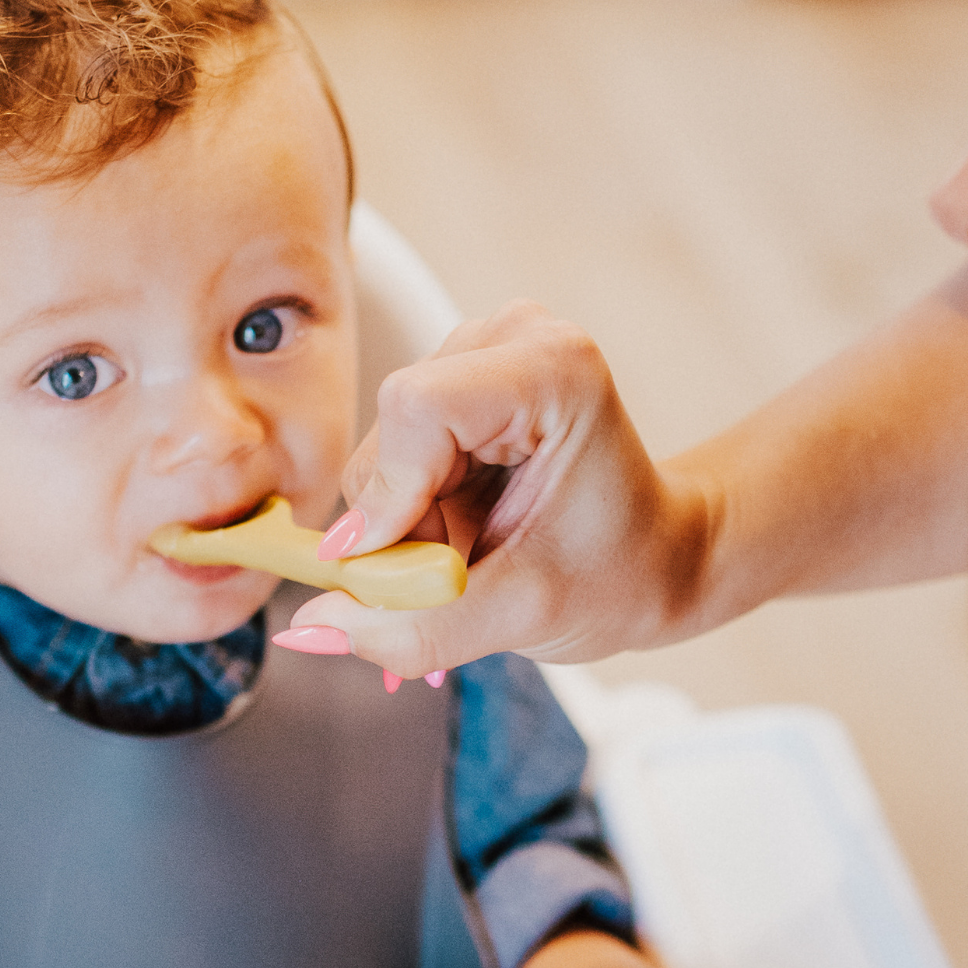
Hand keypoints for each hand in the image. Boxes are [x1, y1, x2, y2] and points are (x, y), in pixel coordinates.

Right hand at [285, 303, 703, 675]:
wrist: (658, 560)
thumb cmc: (620, 576)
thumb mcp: (522, 617)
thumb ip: (416, 627)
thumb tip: (309, 629)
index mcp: (553, 368)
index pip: (417, 407)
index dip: (390, 496)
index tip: (402, 571)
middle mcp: (512, 338)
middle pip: (392, 433)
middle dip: (405, 525)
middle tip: (462, 577)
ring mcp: (481, 353)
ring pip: (382, 451)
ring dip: (409, 526)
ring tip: (474, 557)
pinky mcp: (459, 381)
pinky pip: (392, 455)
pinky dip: (414, 512)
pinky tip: (463, 533)